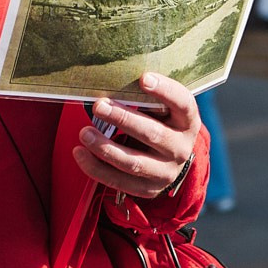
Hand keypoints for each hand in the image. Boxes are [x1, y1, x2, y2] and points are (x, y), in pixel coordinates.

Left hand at [75, 72, 200, 197]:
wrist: (170, 161)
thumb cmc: (160, 124)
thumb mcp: (163, 110)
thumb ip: (146, 98)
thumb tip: (113, 80)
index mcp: (188, 122)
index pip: (183, 103)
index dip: (165, 90)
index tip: (143, 78)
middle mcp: (181, 149)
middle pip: (153, 134)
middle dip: (123, 119)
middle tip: (99, 106)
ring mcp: (166, 172)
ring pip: (134, 162)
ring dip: (105, 147)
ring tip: (84, 132)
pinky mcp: (148, 189)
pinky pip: (119, 181)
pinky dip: (96, 168)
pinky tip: (79, 153)